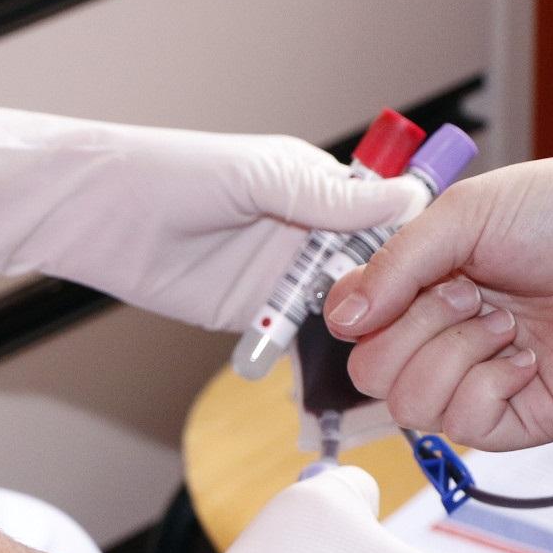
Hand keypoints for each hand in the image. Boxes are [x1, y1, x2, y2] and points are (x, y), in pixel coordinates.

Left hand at [0, 105, 425, 331]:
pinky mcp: (252, 316)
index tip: (458, 277)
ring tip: (406, 362)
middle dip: (401, 302)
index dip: (419, 248)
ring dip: (367, 335)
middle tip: (441, 333)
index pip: (386, 218)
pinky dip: (322, 362)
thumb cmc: (170, 172)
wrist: (94, 215)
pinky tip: (351, 381)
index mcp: (316, 188)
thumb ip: (330, 199)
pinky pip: (298, 343)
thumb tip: (409, 196)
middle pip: (373, 273)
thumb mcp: (260, 178)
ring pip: (342, 312)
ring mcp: (280, 278)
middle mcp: (306, 233)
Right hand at [324, 138, 552, 448]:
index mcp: (432, 287)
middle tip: (470, 291)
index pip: (354, 328)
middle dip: (412, 328)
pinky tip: (526, 354)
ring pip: (410, 408)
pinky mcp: (528, 417)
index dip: (359, 313)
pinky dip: (488, 385)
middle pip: (371, 375)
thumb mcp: (462, 216)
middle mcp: (452, 338)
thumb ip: (393, 266)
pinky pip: (467, 427)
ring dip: (450, 354)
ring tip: (503, 320)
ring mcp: (488, 381)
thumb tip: (341, 320)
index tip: (396, 283)